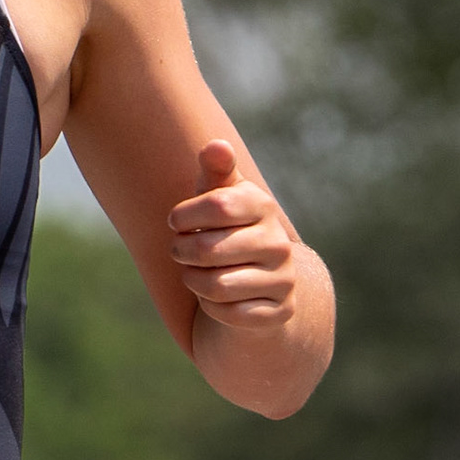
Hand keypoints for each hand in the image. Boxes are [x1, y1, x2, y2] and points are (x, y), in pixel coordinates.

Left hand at [167, 140, 297, 330]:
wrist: (258, 278)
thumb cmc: (225, 227)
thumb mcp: (218, 197)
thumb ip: (216, 171)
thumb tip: (216, 145)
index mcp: (263, 206)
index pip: (215, 205)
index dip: (184, 216)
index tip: (175, 221)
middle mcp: (280, 243)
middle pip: (208, 249)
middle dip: (182, 252)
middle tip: (179, 251)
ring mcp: (284, 279)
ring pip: (216, 285)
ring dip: (193, 281)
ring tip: (192, 273)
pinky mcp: (280, 311)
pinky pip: (231, 314)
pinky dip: (211, 307)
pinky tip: (214, 297)